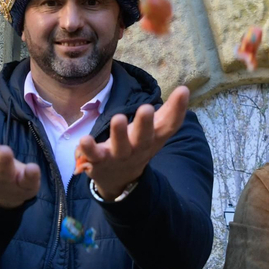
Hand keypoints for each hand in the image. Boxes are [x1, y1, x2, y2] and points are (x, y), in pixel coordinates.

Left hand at [77, 85, 190, 199]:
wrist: (119, 179)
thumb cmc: (138, 146)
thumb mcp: (155, 132)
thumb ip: (169, 112)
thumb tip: (184, 88)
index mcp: (153, 138)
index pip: (169, 126)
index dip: (177, 110)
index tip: (183, 90)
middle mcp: (137, 148)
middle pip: (143, 137)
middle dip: (145, 124)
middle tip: (147, 109)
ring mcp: (117, 156)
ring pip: (119, 146)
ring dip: (119, 134)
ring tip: (118, 118)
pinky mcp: (98, 160)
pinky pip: (93, 155)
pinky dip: (87, 149)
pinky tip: (84, 140)